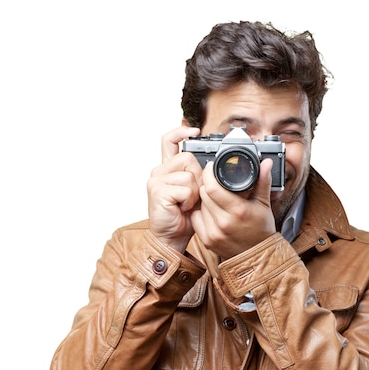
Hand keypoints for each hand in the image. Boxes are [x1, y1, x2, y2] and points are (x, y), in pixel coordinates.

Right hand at [147, 126, 201, 252]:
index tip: (195, 130)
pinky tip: (182, 209)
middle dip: (198, 178)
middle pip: (188, 158)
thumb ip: (198, 177)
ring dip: (195, 192)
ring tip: (186, 204)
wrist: (172, 238)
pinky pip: (186, 188)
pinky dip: (189, 201)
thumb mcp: (195, 193)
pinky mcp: (158, 191)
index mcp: (167, 169)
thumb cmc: (184, 218)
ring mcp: (156, 180)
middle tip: (191, 197)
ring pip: (189, 174)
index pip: (169, 141)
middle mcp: (159, 171)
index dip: (180, 132)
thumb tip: (212, 165)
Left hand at [191, 158, 275, 259]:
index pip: (212, 187)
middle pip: (203, 193)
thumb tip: (266, 163)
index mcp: (238, 211)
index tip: (212, 167)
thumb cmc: (261, 230)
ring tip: (214, 196)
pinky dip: (201, 211)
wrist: (257, 256)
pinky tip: (211, 210)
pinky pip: (196, 218)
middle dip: (207, 184)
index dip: (209, 173)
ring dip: (204, 198)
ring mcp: (213, 233)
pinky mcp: (206, 240)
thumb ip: (263, 182)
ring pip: (199, 205)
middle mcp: (223, 223)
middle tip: (214, 181)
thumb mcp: (264, 204)